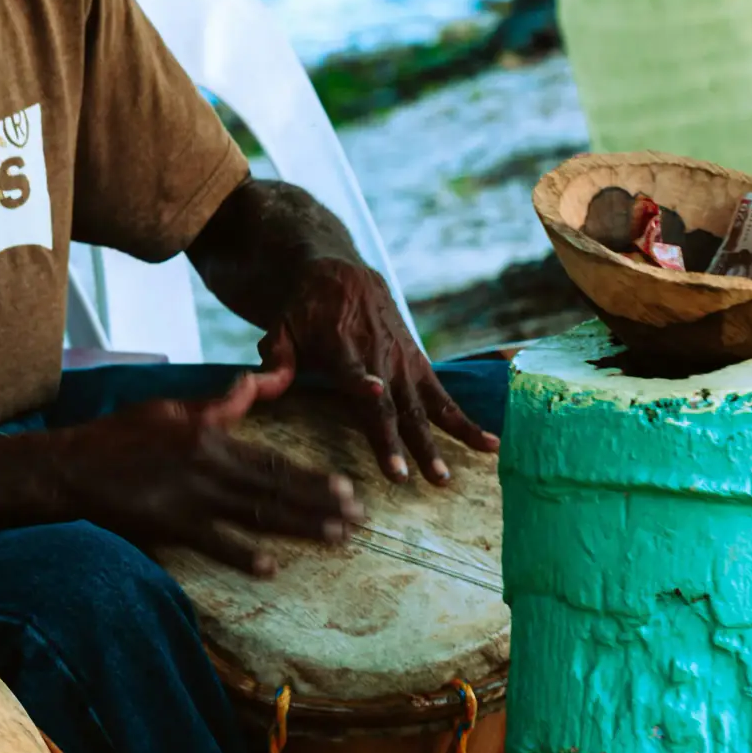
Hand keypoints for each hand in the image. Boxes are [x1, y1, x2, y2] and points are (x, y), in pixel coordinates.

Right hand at [40, 385, 363, 577]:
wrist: (72, 467)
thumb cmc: (118, 436)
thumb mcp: (169, 408)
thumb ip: (218, 404)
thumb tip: (254, 382)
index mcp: (209, 435)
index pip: (272, 459)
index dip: (312, 476)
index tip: (347, 487)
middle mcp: (208, 466)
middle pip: (276, 489)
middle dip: (322, 505)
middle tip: (359, 519)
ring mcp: (191, 497)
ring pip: (258, 515)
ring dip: (300, 527)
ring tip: (336, 539)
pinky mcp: (171, 524)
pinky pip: (215, 543)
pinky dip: (244, 555)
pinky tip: (271, 567)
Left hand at [260, 256, 497, 485]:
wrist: (343, 274)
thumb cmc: (304, 308)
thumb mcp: (281, 324)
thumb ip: (275, 356)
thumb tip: (260, 385)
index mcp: (340, 345)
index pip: (352, 367)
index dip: (363, 381)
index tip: (376, 394)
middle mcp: (378, 356)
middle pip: (390, 402)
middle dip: (397, 439)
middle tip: (406, 476)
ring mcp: (403, 363)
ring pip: (422, 407)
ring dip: (435, 443)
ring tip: (444, 478)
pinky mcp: (420, 365)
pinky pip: (445, 398)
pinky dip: (467, 422)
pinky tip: (492, 445)